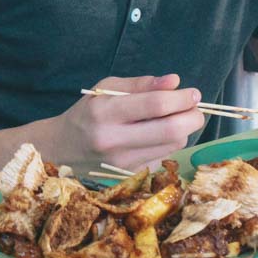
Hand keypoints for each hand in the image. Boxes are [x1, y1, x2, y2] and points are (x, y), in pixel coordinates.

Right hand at [47, 74, 204, 171]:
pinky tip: (157, 135)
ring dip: (183, 129)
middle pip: (171, 130)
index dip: (181, 98)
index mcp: (105, 112)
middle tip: (195, 108)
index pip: (155, 105)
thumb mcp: (106, 89)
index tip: (193, 93)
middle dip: (192, 117)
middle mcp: (113, 140)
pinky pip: (163, 156)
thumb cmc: (87, 113)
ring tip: (175, 117)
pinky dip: (169, 143)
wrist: (62, 150)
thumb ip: (142, 84)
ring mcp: (122, 162)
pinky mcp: (129, 175)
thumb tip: (175, 82)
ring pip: (172, 145)